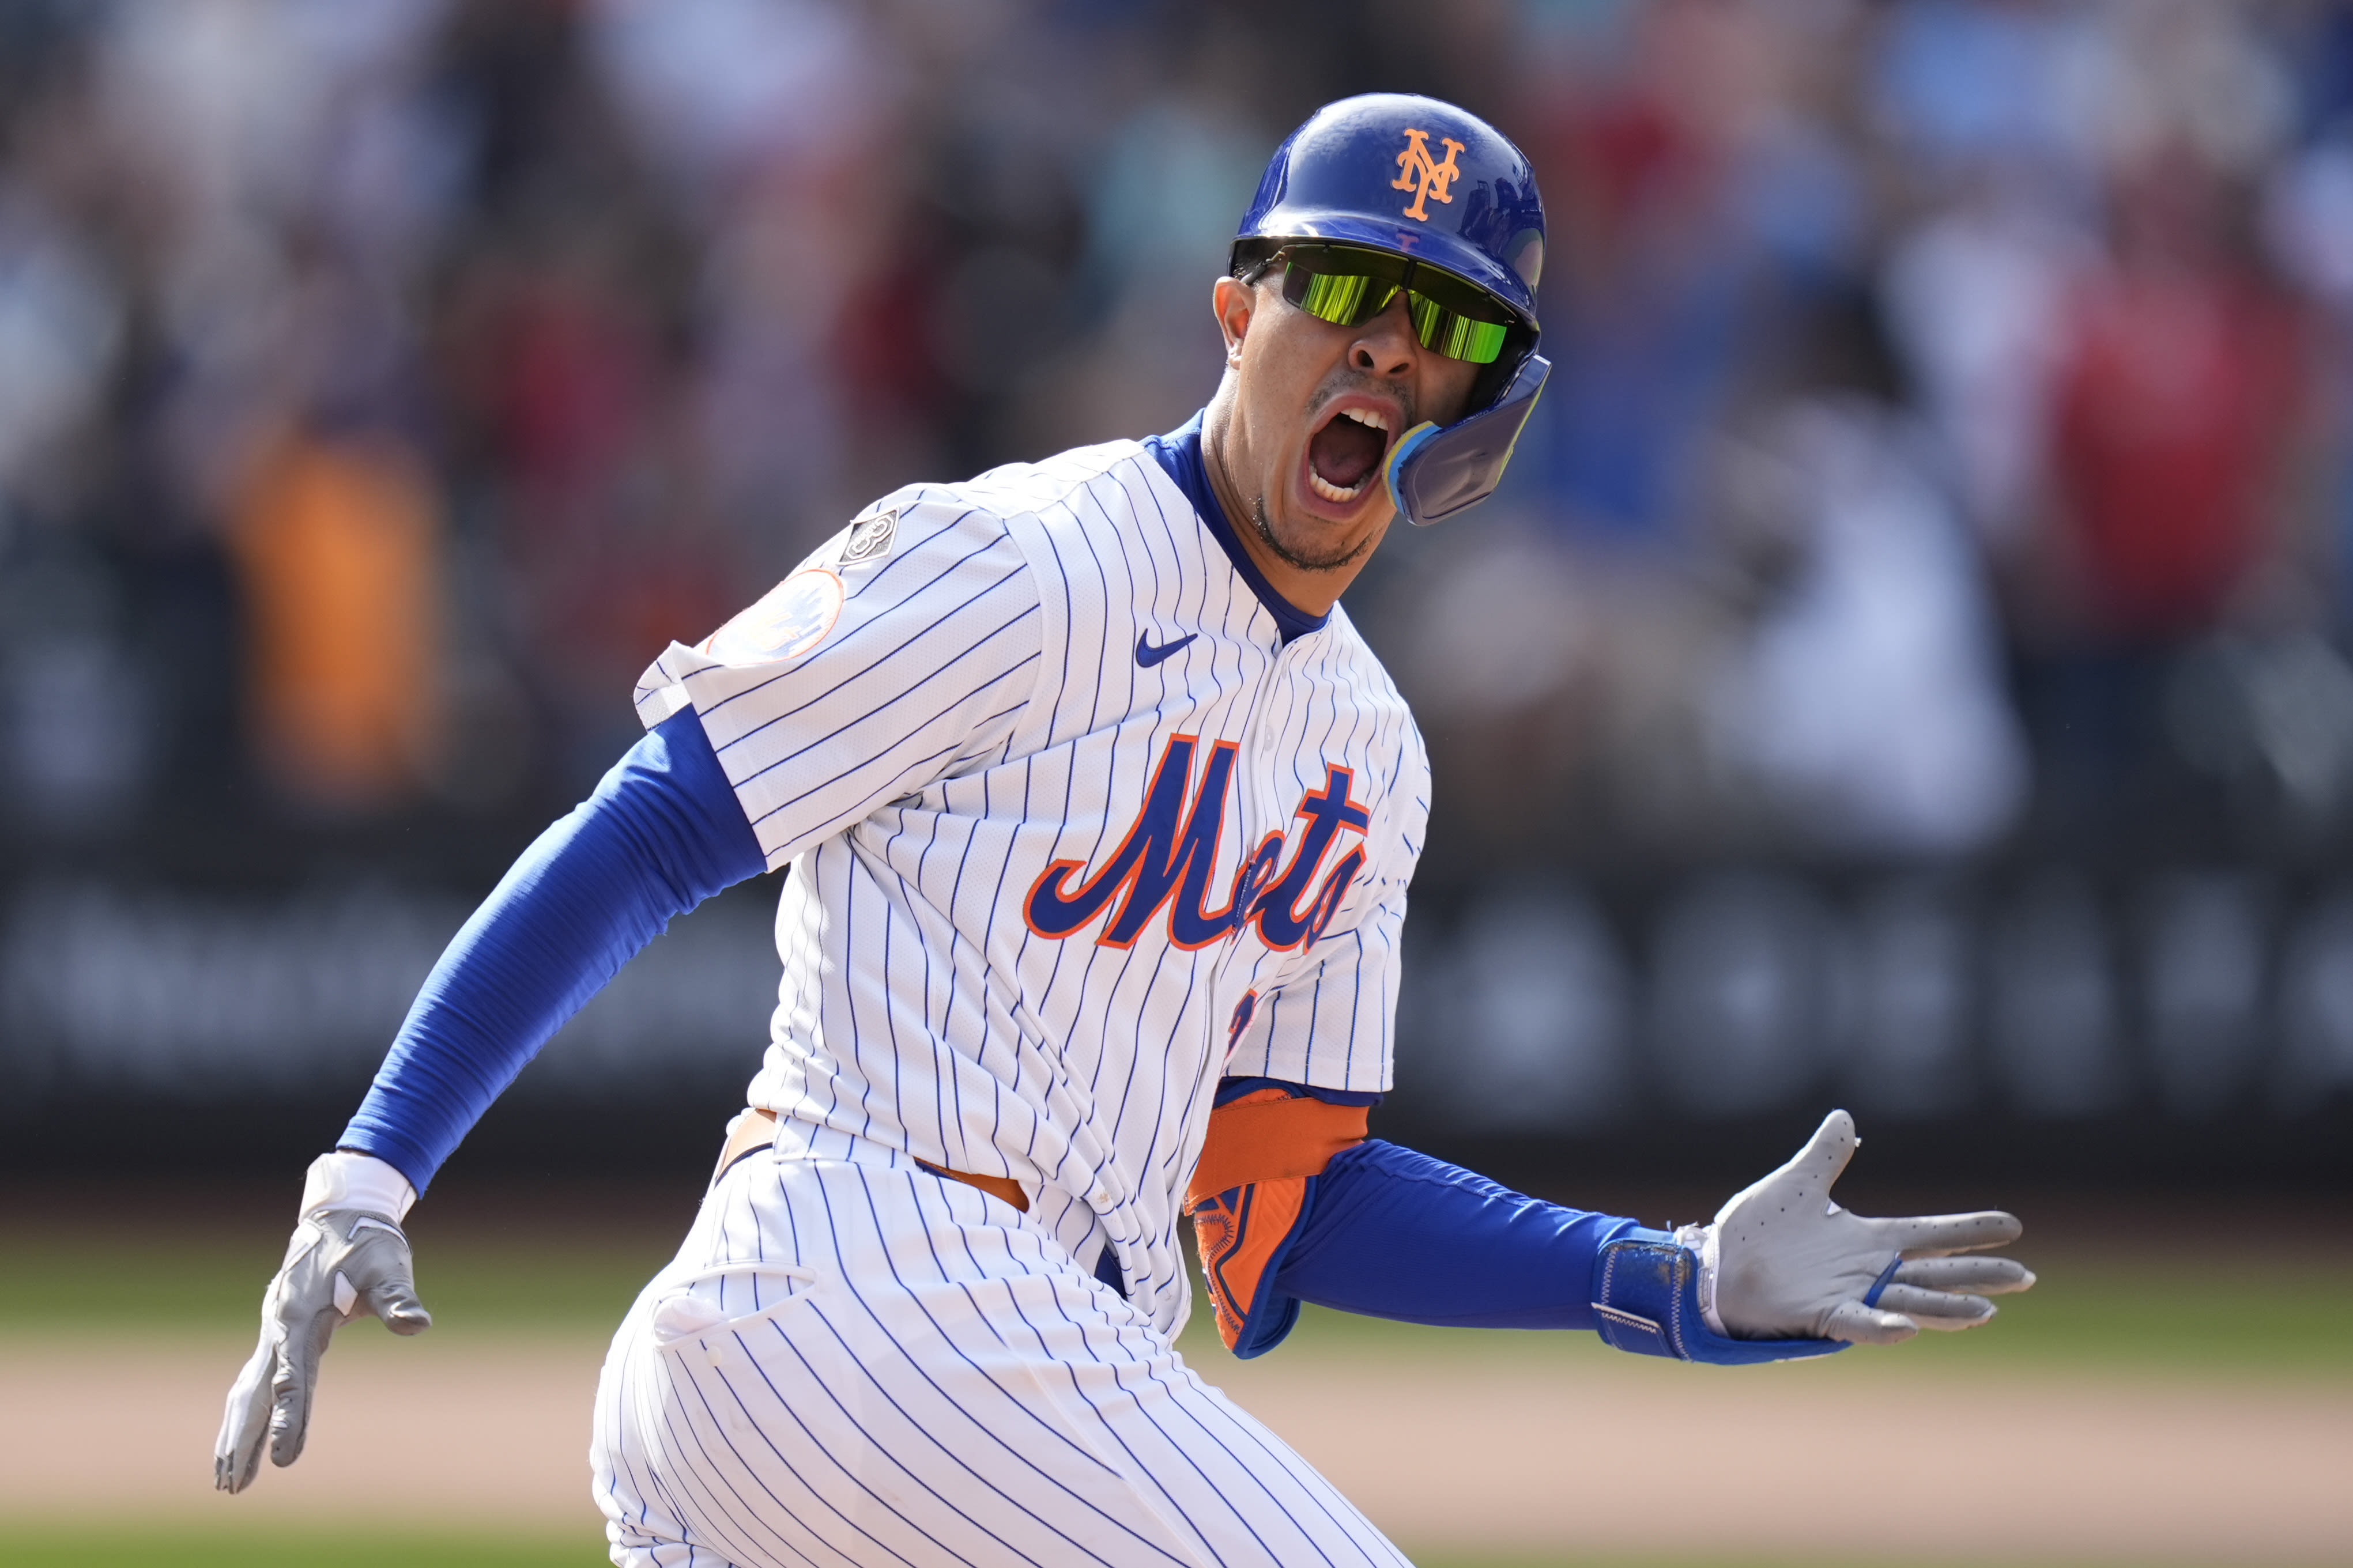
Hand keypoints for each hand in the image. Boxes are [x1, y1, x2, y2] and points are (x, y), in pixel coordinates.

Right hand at [215, 1154, 430, 1492]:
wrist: (340, 1217)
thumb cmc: (367, 1243)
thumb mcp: (387, 1266)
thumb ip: (397, 1297)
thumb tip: (417, 1323)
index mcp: (301, 1317)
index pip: (295, 1378)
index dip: (290, 1418)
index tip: (284, 1458)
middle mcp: (278, 1328)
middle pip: (257, 1393)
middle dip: (246, 1439)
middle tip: (234, 1487)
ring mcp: (273, 1332)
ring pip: (248, 1391)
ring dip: (236, 1433)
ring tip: (225, 1479)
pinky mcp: (278, 1334)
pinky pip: (254, 1381)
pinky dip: (243, 1412)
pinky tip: (235, 1439)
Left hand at [1691, 1109, 2033, 1344]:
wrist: (1712, 1267)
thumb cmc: (1754, 1233)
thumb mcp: (1796, 1184)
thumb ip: (1825, 1155)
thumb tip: (1844, 1116)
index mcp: (1866, 1240)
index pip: (1929, 1233)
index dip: (1969, 1229)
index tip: (2013, 1225)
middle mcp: (1866, 1272)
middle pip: (1934, 1272)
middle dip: (1977, 1275)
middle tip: (2024, 1276)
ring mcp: (1848, 1296)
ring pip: (1910, 1303)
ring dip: (1947, 1308)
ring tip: (1987, 1312)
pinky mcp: (1821, 1316)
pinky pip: (1859, 1324)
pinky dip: (1885, 1328)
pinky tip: (1910, 1328)